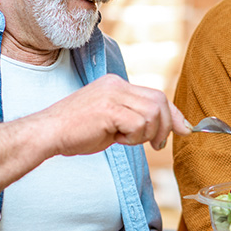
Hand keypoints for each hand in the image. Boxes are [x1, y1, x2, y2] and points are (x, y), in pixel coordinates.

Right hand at [30, 73, 190, 153]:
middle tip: (156, 145)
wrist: (47, 133)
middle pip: (159, 101)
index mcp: (116, 84)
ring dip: (145, 134)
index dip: (173, 114)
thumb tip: (166, 130)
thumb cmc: (75, 132)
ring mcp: (112, 94)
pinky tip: (115, 139)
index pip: (156, 95)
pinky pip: (138, 124)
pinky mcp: (109, 108)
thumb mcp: (112, 122)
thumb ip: (136, 120)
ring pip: (152, 114)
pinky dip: (133, 137)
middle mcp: (116, 84)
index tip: (184, 129)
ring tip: (125, 140)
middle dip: (165, 126)